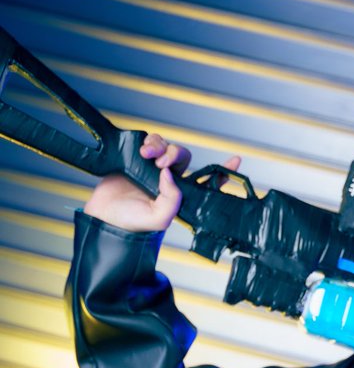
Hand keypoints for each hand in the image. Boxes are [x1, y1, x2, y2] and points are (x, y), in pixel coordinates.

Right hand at [82, 133, 240, 232]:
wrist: (104, 218)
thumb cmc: (132, 224)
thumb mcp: (159, 219)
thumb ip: (172, 200)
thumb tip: (171, 174)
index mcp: (179, 196)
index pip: (206, 182)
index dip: (222, 171)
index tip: (235, 160)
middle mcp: (168, 181)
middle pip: (182, 157)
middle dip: (175, 153)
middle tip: (162, 162)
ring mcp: (152, 169)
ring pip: (165, 147)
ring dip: (160, 146)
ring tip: (148, 156)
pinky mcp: (136, 160)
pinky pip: (149, 143)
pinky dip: (149, 143)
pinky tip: (142, 152)